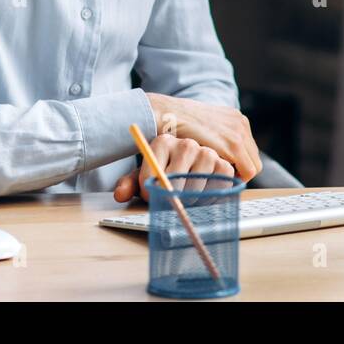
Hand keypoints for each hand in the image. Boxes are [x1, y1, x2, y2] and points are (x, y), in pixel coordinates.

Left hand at [112, 134, 234, 202]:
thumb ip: (131, 184)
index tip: (151, 196)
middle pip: (177, 180)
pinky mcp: (224, 163)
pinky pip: (219, 182)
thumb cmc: (163, 171)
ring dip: (191, 197)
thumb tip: (120, 195)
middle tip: (171, 200)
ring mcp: (207, 152)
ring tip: (186, 197)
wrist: (188, 160)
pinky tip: (203, 193)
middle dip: (172, 197)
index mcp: (162, 143)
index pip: (154, 172)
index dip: (150, 191)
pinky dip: (211, 194)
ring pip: (199, 182)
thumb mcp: (145, 175)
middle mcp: (186, 144)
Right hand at [144, 93, 262, 181]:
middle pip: (254, 158)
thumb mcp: (202, 126)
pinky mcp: (234, 144)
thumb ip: (215, 137)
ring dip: (237, 175)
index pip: (248, 150)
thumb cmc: (178, 123)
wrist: (168, 113)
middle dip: (240, 171)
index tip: (222, 171)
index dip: (238, 165)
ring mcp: (240, 133)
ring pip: (253, 167)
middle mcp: (241, 123)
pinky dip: (235, 178)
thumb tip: (219, 157)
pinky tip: (218, 178)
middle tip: (220, 178)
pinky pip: (247, 172)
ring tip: (217, 178)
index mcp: (235, 118)